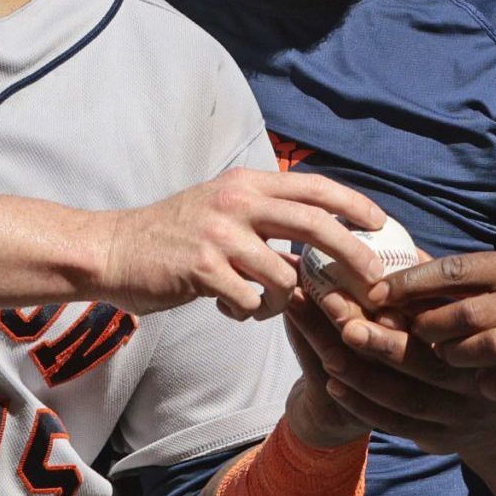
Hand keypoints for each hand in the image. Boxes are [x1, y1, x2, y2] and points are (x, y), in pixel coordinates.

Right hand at [95, 169, 387, 318]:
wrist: (113, 250)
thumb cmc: (172, 236)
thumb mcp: (222, 212)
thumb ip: (265, 221)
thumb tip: (315, 248)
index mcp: (246, 184)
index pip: (314, 187)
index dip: (353, 204)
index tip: (382, 225)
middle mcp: (236, 202)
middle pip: (315, 224)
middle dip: (352, 255)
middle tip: (375, 282)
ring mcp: (219, 235)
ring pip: (284, 276)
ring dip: (283, 300)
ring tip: (261, 303)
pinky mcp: (202, 268)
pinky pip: (250, 301)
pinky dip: (248, 312)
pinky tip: (227, 306)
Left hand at [286, 290, 495, 455]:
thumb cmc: (471, 348)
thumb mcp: (468, 315)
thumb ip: (435, 287)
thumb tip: (392, 240)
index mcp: (488, 341)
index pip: (453, 319)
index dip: (412, 305)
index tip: (373, 290)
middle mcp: (479, 381)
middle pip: (428, 363)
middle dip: (383, 344)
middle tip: (344, 323)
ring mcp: (462, 416)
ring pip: (408, 399)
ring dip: (364, 375)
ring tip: (328, 352)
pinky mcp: (443, 441)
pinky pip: (399, 425)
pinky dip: (363, 405)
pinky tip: (332, 382)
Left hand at [364, 247, 495, 399]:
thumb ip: (484, 275)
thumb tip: (420, 273)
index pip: (454, 269)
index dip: (410, 284)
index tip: (374, 295)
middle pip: (461, 314)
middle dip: (422, 329)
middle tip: (398, 338)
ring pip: (481, 350)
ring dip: (452, 360)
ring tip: (440, 362)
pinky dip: (490, 387)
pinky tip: (482, 388)